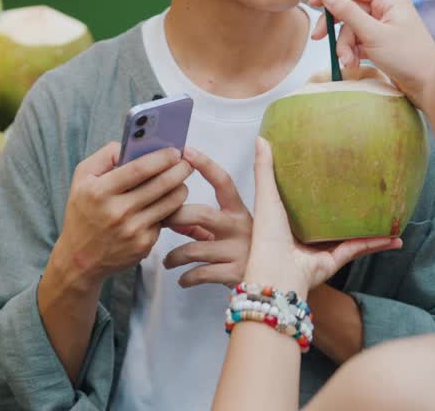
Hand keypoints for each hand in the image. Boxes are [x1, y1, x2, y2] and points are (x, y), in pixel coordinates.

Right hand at [48, 143, 192, 289]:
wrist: (80, 258)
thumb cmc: (83, 212)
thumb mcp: (82, 178)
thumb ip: (106, 156)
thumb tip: (134, 144)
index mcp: (99, 191)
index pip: (139, 169)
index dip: (162, 158)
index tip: (174, 151)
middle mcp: (117, 212)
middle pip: (161, 184)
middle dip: (180, 169)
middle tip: (186, 163)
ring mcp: (132, 230)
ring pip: (170, 203)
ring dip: (181, 188)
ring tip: (180, 180)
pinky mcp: (143, 245)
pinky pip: (164, 220)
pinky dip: (168, 210)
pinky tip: (164, 204)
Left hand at [161, 148, 252, 287]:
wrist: (272, 283)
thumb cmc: (244, 252)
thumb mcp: (228, 232)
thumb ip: (201, 224)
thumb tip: (171, 215)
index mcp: (239, 211)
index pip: (223, 181)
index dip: (206, 165)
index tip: (187, 151)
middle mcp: (240, 228)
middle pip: (201, 214)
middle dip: (177, 216)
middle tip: (162, 220)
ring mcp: (237, 251)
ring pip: (194, 249)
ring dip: (174, 256)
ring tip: (167, 261)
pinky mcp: (233, 273)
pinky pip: (200, 273)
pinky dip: (186, 278)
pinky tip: (181, 279)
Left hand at [243, 138, 401, 296]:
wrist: (277, 271)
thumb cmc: (268, 235)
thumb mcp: (267, 196)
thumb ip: (265, 169)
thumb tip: (261, 138)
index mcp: (289, 221)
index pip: (307, 202)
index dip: (319, 190)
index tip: (335, 175)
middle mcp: (306, 236)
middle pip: (333, 220)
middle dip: (350, 210)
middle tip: (368, 193)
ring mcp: (321, 250)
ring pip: (352, 236)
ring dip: (373, 228)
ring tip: (392, 217)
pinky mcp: (334, 261)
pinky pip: (359, 248)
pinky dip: (377, 243)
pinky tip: (394, 238)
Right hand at [307, 0, 434, 108]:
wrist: (427, 86)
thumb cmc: (408, 58)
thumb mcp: (373, 34)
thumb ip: (348, 12)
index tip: (314, 4)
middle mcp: (386, 8)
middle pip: (349, 8)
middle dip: (336, 26)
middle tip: (318, 37)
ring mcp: (383, 25)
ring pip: (351, 28)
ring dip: (345, 46)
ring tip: (348, 62)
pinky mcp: (380, 41)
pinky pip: (358, 40)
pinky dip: (353, 52)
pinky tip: (354, 64)